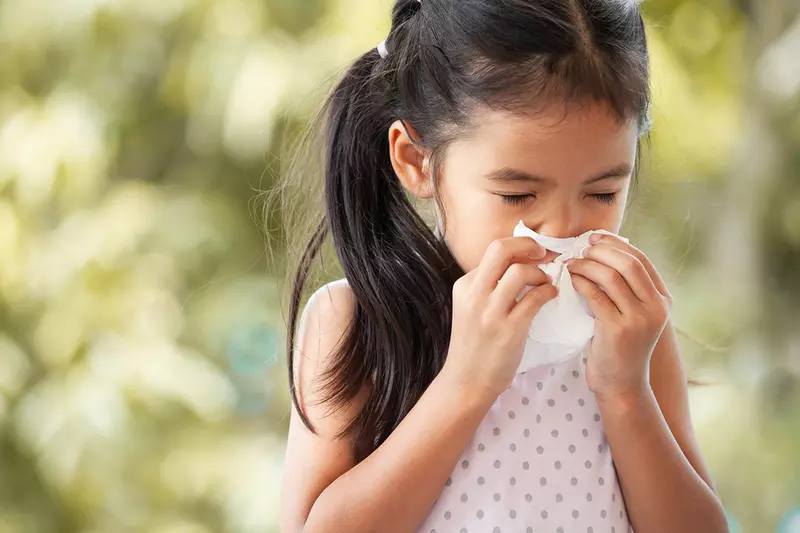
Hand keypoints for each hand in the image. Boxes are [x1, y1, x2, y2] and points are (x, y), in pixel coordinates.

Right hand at [442, 237, 557, 399]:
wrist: (467, 381)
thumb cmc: (473, 345)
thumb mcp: (470, 308)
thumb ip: (487, 287)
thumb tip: (518, 263)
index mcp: (464, 286)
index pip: (493, 252)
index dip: (518, 247)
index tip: (534, 253)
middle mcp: (474, 295)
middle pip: (500, 249)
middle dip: (528, 245)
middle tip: (543, 253)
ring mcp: (490, 313)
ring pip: (520, 272)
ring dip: (540, 273)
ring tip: (546, 282)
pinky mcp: (509, 330)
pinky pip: (534, 299)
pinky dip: (548, 292)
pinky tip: (551, 296)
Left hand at [565, 233, 672, 400]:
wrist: (621, 384)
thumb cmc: (621, 347)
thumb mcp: (633, 315)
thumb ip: (627, 289)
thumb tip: (603, 253)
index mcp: (663, 300)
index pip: (641, 259)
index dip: (616, 244)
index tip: (594, 238)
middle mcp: (656, 307)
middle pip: (628, 263)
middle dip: (601, 251)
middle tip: (580, 249)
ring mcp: (639, 319)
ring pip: (611, 276)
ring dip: (586, 264)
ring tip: (571, 263)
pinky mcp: (618, 329)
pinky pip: (595, 295)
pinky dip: (580, 282)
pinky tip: (570, 279)